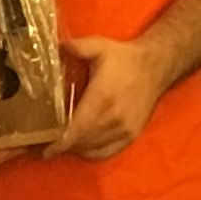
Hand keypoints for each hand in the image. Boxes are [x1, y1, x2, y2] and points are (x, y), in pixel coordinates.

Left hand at [47, 33, 169, 161]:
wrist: (155, 67)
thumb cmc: (124, 58)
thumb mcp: (99, 46)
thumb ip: (76, 48)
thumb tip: (54, 49)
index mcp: (102, 97)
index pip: (77, 128)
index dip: (60, 142)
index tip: (45, 149)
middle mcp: (113, 117)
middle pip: (82, 141)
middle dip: (63, 145)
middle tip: (46, 143)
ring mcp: (124, 129)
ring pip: (93, 148)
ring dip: (75, 149)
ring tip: (60, 144)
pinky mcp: (131, 135)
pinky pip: (107, 152)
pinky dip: (91, 153)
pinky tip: (80, 148)